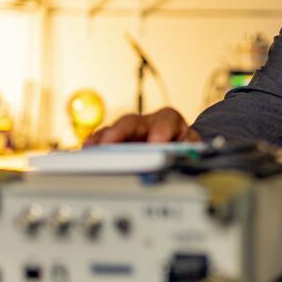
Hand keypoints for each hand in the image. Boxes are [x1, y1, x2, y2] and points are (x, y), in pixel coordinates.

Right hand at [82, 108, 200, 144]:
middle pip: (131, 122)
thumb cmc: (183, 147)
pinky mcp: (115, 140)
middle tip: (111, 144)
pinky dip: (94, 146)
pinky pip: (101, 140)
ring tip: (93, 152)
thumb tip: (188, 161)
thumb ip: (191, 152)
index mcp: (169, 120)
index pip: (165, 121)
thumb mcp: (193, 149)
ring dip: (102, 141)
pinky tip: (87, 154)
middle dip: (120, 132)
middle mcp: (145, 122)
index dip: (160, 131)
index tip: (155, 143)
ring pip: (112, 131)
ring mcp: (127, 131)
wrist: (177, 147)